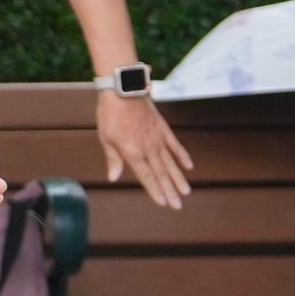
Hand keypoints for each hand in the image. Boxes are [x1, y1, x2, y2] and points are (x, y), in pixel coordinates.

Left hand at [95, 89, 194, 208]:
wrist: (123, 89)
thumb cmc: (110, 114)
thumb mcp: (106, 138)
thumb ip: (113, 159)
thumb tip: (114, 178)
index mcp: (132, 152)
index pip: (146, 176)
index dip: (155, 190)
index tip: (163, 203)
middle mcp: (148, 148)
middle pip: (161, 173)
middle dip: (170, 191)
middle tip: (178, 206)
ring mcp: (157, 138)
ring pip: (170, 163)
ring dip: (178, 178)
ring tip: (186, 192)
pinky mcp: (163, 128)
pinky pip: (175, 145)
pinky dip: (182, 156)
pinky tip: (188, 167)